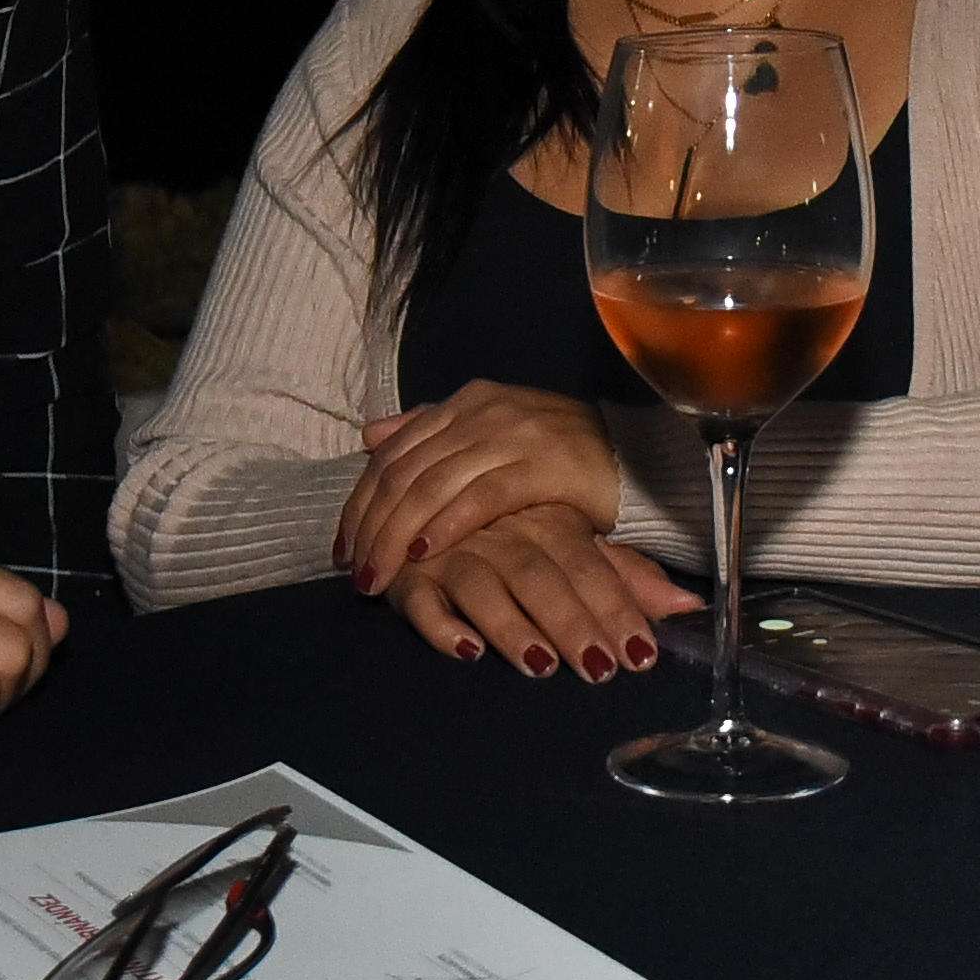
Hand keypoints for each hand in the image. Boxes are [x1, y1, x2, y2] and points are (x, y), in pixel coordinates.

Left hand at [336, 382, 624, 591]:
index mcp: (465, 403)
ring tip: (379, 576)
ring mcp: (512, 435)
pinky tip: (425, 554)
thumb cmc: (558, 454)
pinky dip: (447, 526)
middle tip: (355, 572)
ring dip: (397, 535)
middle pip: (404, 471)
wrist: (635, 455)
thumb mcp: (490, 434)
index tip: (343, 547)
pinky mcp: (542, 464)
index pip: (393, 452)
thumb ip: (430, 433)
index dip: (360, 501)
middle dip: (371, 526)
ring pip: (432, 486)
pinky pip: (480, 497)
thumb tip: (370, 436)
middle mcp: (482, 412)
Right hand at [386, 510, 700, 683]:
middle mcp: (502, 535)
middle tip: (598, 669)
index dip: (614, 607)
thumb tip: (692, 605)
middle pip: (539, 577)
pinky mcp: (409, 578)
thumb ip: (626, 577)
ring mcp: (453, 555)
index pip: (587, 565)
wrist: (428, 503)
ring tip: (539, 665)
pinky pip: (421, 602)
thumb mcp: (573, 546)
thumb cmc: (513, 533)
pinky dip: (442, 626)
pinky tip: (467, 651)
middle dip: (570, 623)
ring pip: (483, 588)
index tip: (639, 654)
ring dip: (511, 627)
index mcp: (546, 522)